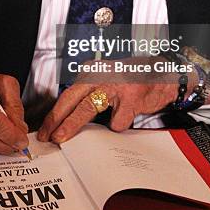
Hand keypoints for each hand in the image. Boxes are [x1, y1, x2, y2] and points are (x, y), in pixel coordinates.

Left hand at [38, 56, 209, 142]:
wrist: (164, 73)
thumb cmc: (133, 80)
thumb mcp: (107, 81)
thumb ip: (90, 95)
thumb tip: (67, 120)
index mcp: (92, 71)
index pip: (68, 93)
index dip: (55, 113)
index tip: (46, 128)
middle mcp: (101, 74)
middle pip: (72, 98)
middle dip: (57, 120)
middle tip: (48, 136)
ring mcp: (116, 85)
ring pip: (87, 108)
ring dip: (73, 126)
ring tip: (63, 138)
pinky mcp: (131, 98)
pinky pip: (116, 122)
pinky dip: (118, 125)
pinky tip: (126, 117)